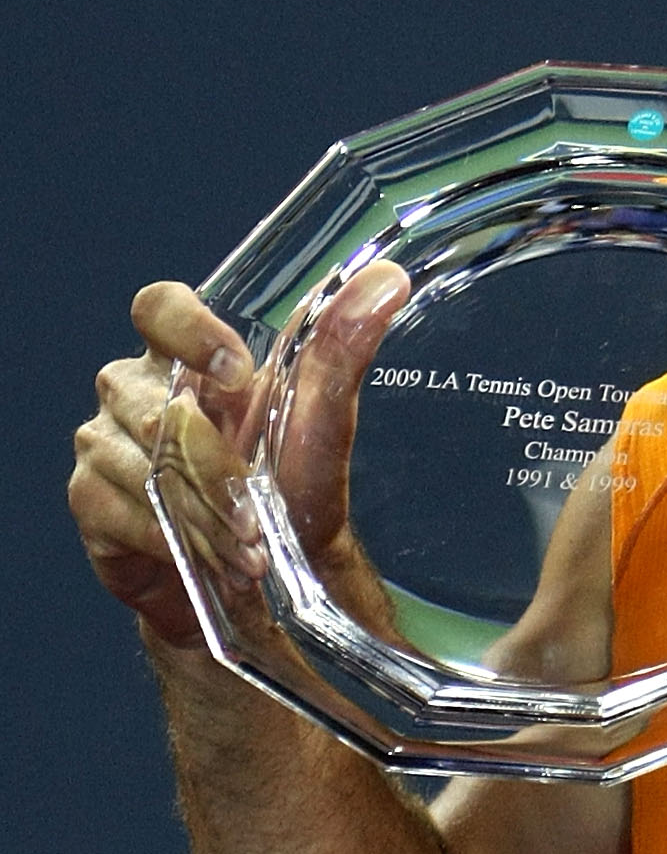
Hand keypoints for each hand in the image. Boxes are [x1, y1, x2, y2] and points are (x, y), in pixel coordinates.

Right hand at [72, 262, 408, 649]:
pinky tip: (209, 561)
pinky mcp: (91, 499)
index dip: (188, 329)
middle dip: (212, 466)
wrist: (262, 573)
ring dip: (200, 512)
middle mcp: (133, 390)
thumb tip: (388, 280)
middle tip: (258, 513)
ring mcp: (104, 443)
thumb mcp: (320, 419)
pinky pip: (117, 510)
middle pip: (151, 407)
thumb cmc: (286, 486)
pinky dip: (171, 539)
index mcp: (182, 357)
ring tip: (248, 549)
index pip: (160, 309)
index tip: (236, 368)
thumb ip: (342, 348)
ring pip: (140, 466)